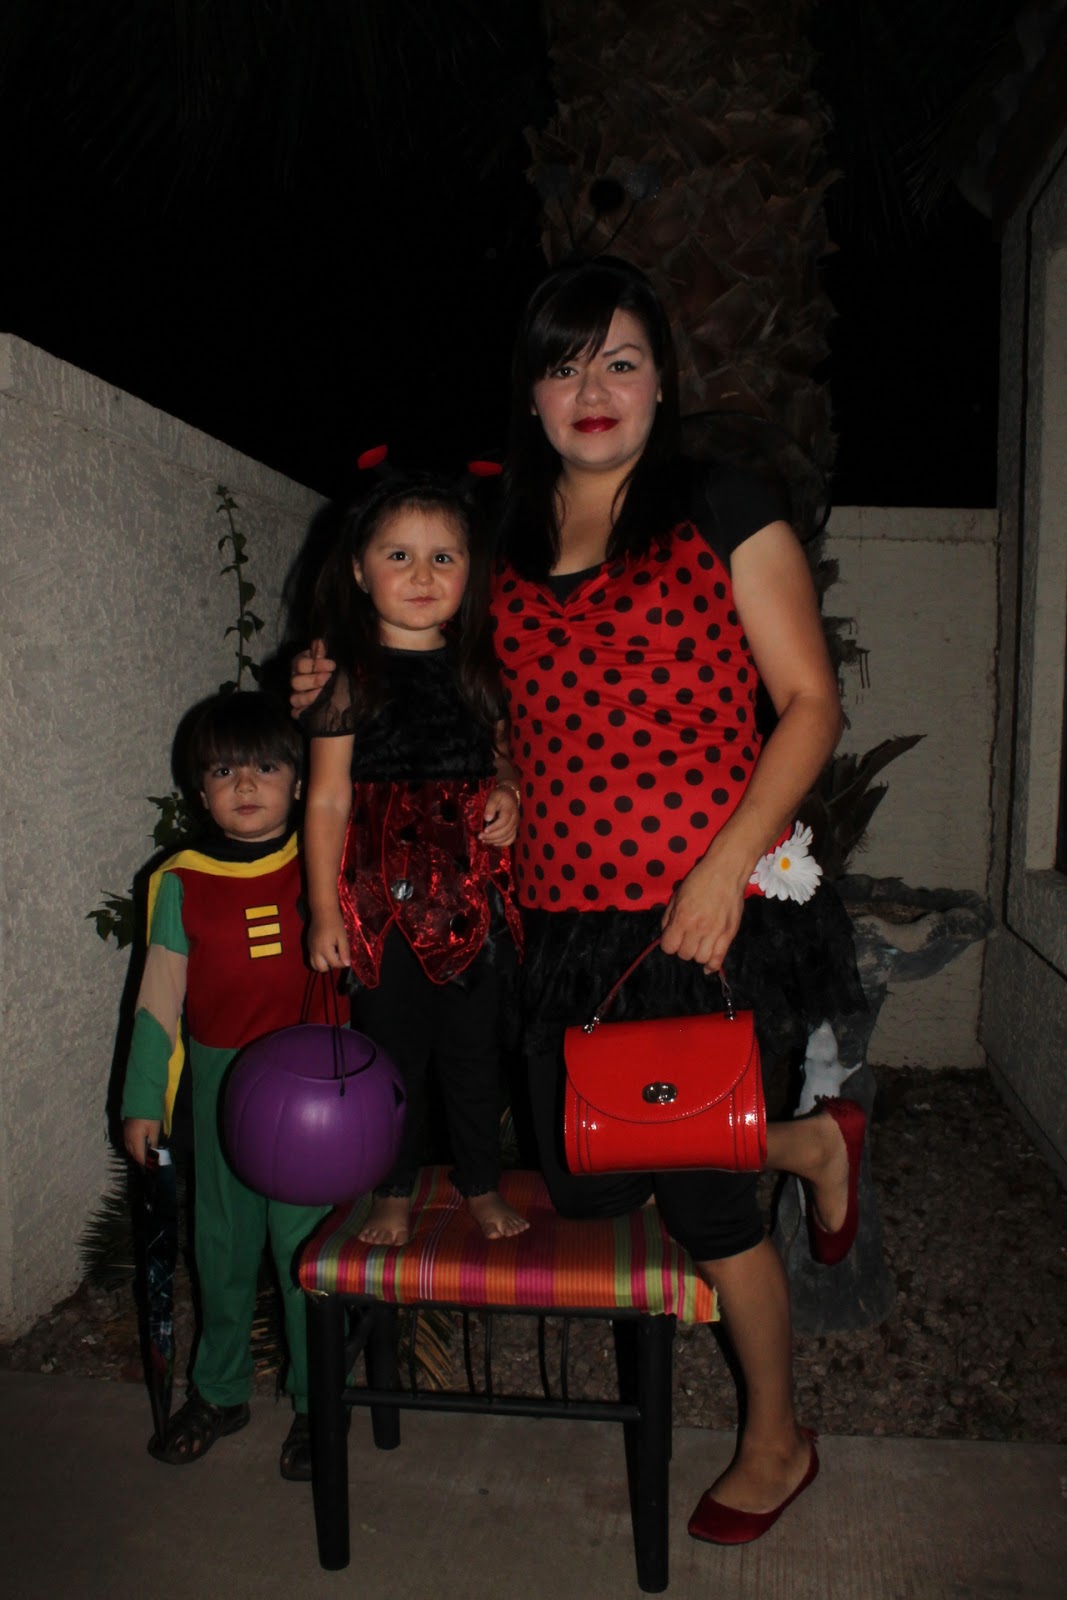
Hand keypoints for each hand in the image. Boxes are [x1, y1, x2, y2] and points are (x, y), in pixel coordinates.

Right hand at [123, 1117, 161, 1166]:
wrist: (141, 1099)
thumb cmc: (149, 1115)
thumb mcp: (154, 1129)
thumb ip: (153, 1143)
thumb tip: (154, 1153)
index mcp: (135, 1140)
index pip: (139, 1157)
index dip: (144, 1164)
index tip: (150, 1169)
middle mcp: (127, 1139)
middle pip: (133, 1154)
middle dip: (140, 1160)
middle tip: (149, 1164)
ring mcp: (125, 1134)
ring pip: (129, 1149)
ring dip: (136, 1153)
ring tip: (145, 1156)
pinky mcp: (125, 1129)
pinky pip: (128, 1143)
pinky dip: (134, 1147)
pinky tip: (140, 1147)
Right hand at [290, 638, 334, 715]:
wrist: (346, 698)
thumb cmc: (339, 677)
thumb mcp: (335, 664)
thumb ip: (326, 653)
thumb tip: (319, 642)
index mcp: (303, 665)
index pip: (301, 663)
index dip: (316, 664)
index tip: (333, 665)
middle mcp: (297, 680)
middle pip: (295, 681)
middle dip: (313, 679)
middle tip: (329, 679)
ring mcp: (297, 696)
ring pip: (294, 697)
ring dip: (310, 696)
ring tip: (325, 693)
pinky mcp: (300, 710)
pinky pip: (296, 712)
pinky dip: (305, 710)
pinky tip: (317, 708)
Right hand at [308, 908, 350, 970]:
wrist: (322, 911)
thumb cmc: (335, 923)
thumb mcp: (342, 937)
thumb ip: (344, 951)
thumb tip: (347, 964)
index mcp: (324, 950)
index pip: (334, 964)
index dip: (342, 963)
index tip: (346, 956)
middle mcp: (315, 951)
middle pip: (322, 969)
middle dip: (331, 966)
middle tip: (338, 956)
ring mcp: (310, 949)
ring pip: (314, 965)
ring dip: (323, 964)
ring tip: (332, 954)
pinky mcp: (308, 945)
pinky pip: (312, 958)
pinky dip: (319, 959)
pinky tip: (327, 950)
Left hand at [479, 784, 518, 847]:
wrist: (510, 795)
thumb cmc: (500, 796)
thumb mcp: (494, 797)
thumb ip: (490, 806)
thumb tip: (487, 818)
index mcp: (510, 810)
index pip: (503, 822)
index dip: (494, 828)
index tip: (484, 830)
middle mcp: (515, 820)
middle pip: (505, 832)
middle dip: (492, 836)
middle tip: (480, 837)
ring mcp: (515, 826)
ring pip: (508, 838)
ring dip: (495, 841)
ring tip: (484, 840)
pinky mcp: (514, 829)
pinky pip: (510, 840)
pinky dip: (502, 844)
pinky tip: (493, 843)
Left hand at [659, 850, 748, 973]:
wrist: (726, 872)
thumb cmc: (699, 880)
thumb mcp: (677, 895)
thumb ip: (669, 916)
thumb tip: (665, 933)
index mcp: (682, 918)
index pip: (669, 947)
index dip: (668, 944)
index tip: (672, 938)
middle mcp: (698, 929)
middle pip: (684, 955)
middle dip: (682, 949)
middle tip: (686, 939)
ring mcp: (715, 933)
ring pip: (700, 959)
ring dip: (696, 955)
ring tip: (698, 945)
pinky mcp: (729, 934)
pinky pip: (719, 959)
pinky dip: (712, 966)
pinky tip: (708, 966)